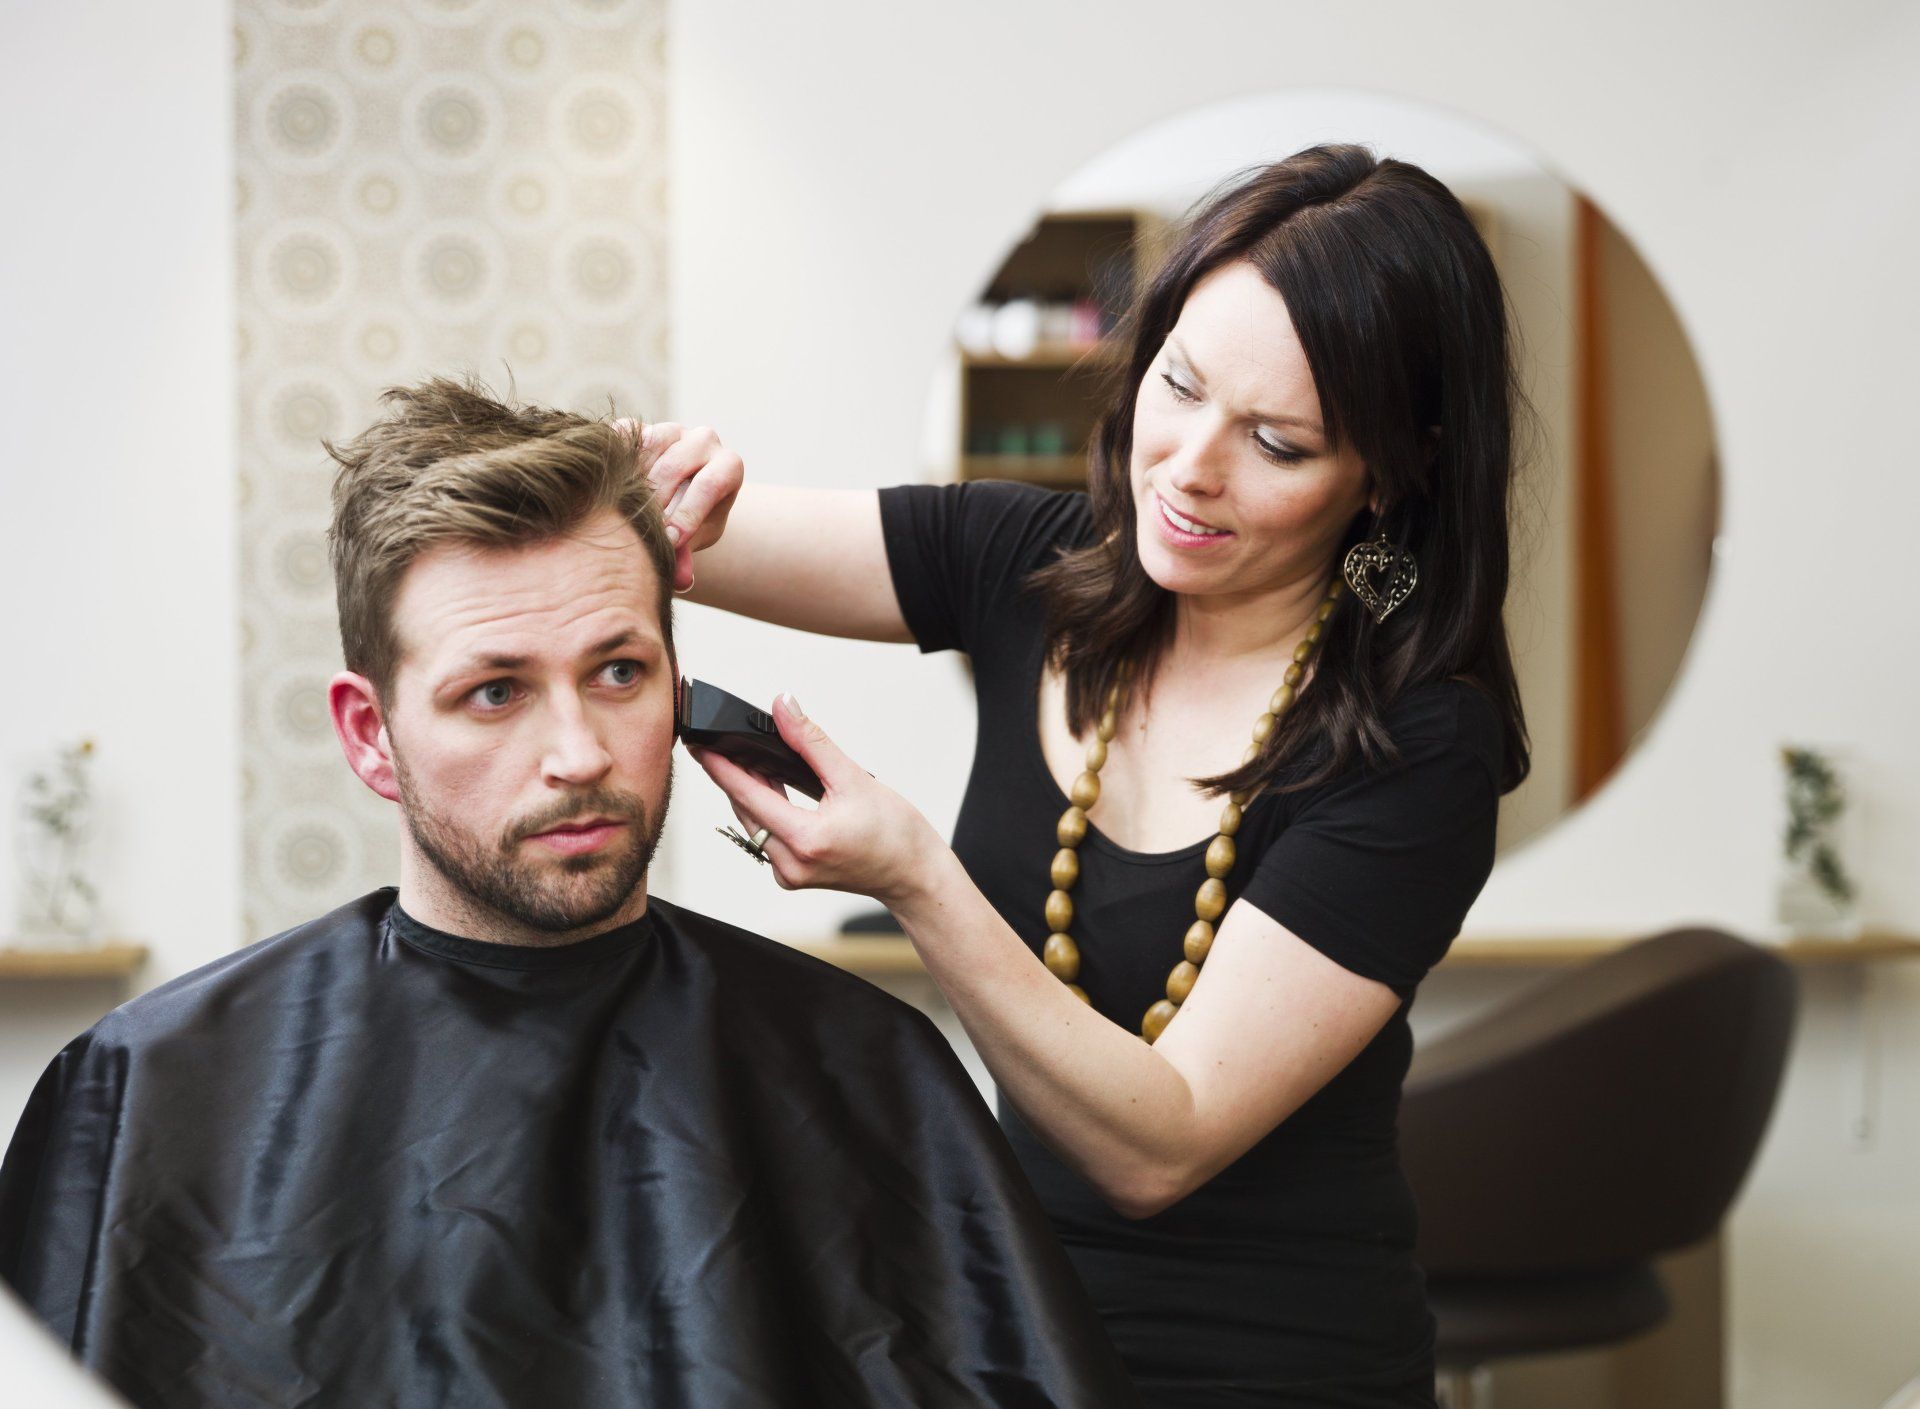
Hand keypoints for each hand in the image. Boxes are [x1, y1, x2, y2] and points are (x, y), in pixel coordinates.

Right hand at [622, 420, 742, 592]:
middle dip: (656, 501)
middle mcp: (703, 441)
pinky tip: (603, 486)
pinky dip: (612, 459)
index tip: (670, 540)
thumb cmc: (691, 524)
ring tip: (622, 509)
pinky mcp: (638, 428)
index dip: (688, 514)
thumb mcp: (694, 539)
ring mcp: (669, 430)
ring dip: (633, 479)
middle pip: (676, 465)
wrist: (675, 500)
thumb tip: (683, 581)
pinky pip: (621, 437)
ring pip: (647, 446)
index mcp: (728, 465)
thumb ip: (688, 555)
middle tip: (641, 529)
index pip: (709, 484)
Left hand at [685, 694, 944, 911]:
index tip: (698, 745)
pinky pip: (766, 838)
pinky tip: (772, 790)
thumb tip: (783, 708)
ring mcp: (789, 873)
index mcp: (805, 839)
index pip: (747, 794)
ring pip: (753, 824)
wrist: (913, 873)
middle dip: (734, 775)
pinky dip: (766, 812)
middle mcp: (790, 862)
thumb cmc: (895, 832)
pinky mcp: (792, 876)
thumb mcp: (854, 777)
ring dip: (750, 793)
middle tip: (722, 743)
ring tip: (751, 761)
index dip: (719, 766)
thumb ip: (811, 741)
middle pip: (745, 809)